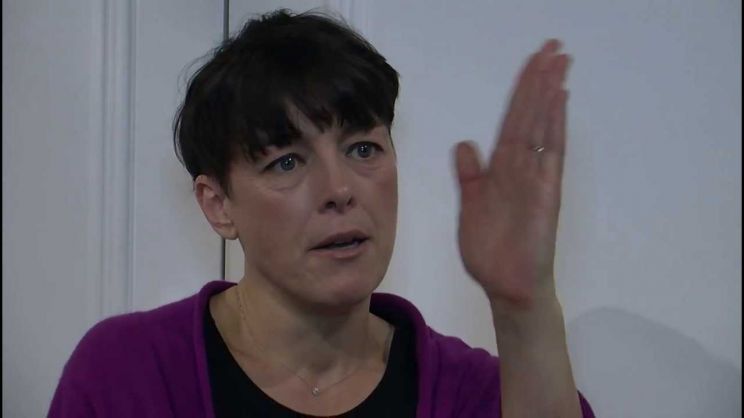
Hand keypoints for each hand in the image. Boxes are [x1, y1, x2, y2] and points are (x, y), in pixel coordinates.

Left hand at [454, 39, 570, 308]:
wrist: (506, 285)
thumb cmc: (490, 250)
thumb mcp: (471, 206)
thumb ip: (470, 175)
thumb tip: (465, 144)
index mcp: (501, 169)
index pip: (512, 121)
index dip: (520, 92)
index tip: (531, 63)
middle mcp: (521, 167)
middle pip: (530, 115)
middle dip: (539, 80)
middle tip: (552, 46)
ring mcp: (536, 177)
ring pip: (543, 125)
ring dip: (549, 92)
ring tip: (559, 60)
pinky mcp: (546, 192)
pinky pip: (552, 152)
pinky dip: (555, 124)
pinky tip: (559, 99)